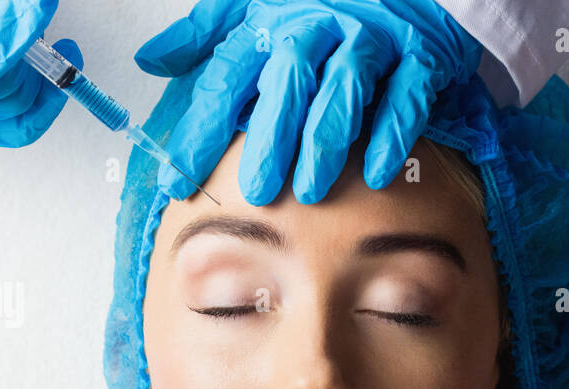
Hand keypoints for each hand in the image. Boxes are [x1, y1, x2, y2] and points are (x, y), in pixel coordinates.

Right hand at [0, 0, 82, 146]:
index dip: (3, 44)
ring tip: (42, 29)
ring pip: (11, 116)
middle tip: (39, 8)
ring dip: (38, 73)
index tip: (35, 8)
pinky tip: (38, 55)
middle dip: (28, 55)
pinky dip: (31, 88)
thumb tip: (12, 4)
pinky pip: (7, 119)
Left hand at [135, 0, 481, 203]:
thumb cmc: (324, 12)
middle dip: (270, 136)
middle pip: (288, 78)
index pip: (227, 76)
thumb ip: (206, 35)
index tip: (177, 181)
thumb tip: (150, 59)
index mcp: (273, 20)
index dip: (200, 130)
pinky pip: (406, 94)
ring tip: (310, 190)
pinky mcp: (419, 54)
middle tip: (256, 190)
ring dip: (326, 139)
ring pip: (344, 86)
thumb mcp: (257, 10)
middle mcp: (320, 24)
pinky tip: (375, 173)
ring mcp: (371, 38)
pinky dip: (392, 134)